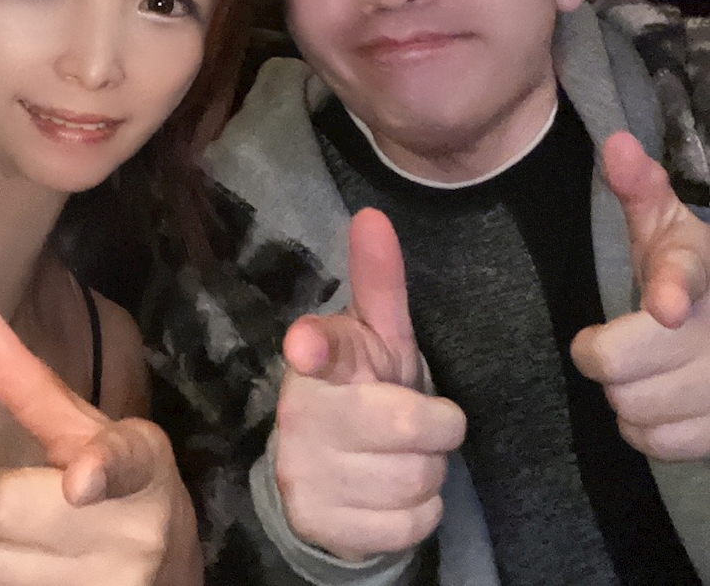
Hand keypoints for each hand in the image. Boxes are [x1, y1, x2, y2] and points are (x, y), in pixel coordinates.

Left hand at [0, 308, 201, 585]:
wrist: (164, 572)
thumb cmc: (119, 488)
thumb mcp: (90, 432)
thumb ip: (34, 384)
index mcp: (144, 460)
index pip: (122, 460)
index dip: (98, 471)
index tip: (80, 483)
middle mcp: (136, 529)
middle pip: (6, 506)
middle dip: (11, 501)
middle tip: (46, 501)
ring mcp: (113, 585)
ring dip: (11, 552)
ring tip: (51, 546)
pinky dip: (18, 582)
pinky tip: (53, 574)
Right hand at [276, 208, 465, 560]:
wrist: (329, 471)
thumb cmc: (365, 387)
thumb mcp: (377, 336)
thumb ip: (379, 280)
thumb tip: (372, 214)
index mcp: (320, 359)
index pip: (320, 349)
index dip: (315, 346)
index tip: (306, 345)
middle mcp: (303, 414)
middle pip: (410, 425)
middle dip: (437, 428)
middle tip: (424, 423)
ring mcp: (306, 474)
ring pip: (417, 480)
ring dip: (429, 472)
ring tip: (403, 457)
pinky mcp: (321, 525)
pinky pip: (410, 526)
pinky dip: (419, 512)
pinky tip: (392, 494)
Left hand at [571, 131, 709, 459]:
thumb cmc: (688, 266)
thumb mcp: (666, 222)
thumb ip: (640, 186)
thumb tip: (616, 144)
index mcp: (701, 268)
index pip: (687, 275)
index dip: (674, 291)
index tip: (664, 306)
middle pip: (626, 364)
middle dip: (601, 357)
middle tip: (605, 345)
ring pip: (639, 408)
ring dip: (621, 396)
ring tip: (635, 372)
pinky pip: (662, 444)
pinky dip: (644, 430)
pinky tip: (653, 402)